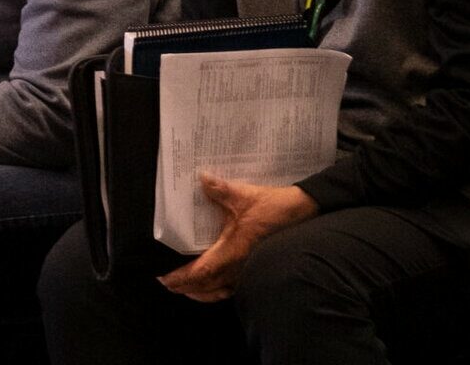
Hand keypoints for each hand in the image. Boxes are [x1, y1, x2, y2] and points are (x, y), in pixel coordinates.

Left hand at [157, 175, 318, 302]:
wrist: (305, 213)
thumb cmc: (275, 207)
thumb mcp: (245, 195)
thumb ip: (221, 189)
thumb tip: (202, 178)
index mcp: (232, 251)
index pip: (201, 272)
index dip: (181, 278)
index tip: (164, 279)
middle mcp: (239, 267)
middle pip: (206, 286)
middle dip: (185, 288)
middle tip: (167, 284)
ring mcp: (249, 271)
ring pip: (219, 291)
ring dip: (200, 292)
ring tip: (185, 288)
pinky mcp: (256, 269)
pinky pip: (232, 288)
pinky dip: (217, 291)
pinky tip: (213, 285)